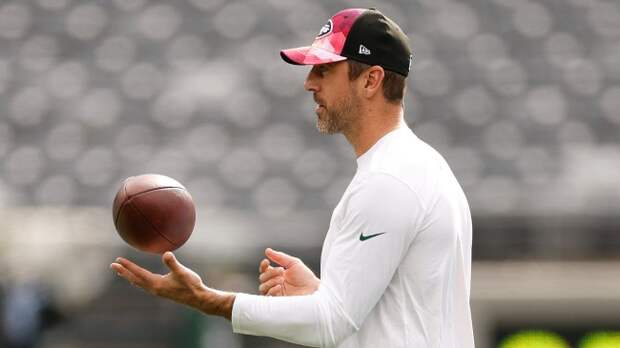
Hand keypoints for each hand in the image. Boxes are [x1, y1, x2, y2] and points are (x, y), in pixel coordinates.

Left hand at [110, 252, 234, 318]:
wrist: (198, 299)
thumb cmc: (191, 285)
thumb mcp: (182, 272)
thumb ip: (173, 263)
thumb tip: (166, 254)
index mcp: (157, 283)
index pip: (138, 273)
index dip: (128, 266)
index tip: (118, 260)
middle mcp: (154, 288)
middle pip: (135, 279)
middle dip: (123, 272)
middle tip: (112, 265)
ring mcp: (158, 291)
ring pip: (139, 283)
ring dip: (129, 276)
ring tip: (122, 272)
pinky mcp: (162, 291)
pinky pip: (145, 285)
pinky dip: (138, 280)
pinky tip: (139, 279)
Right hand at [258, 248, 319, 296]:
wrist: (313, 290)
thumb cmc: (305, 277)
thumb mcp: (293, 263)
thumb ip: (280, 257)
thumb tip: (267, 250)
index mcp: (278, 274)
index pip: (264, 270)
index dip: (263, 266)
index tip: (266, 261)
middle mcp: (275, 283)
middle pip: (262, 278)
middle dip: (270, 273)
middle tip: (281, 271)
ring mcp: (275, 293)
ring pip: (262, 287)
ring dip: (270, 281)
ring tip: (281, 279)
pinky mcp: (277, 301)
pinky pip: (267, 296)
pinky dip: (271, 290)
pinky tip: (279, 287)